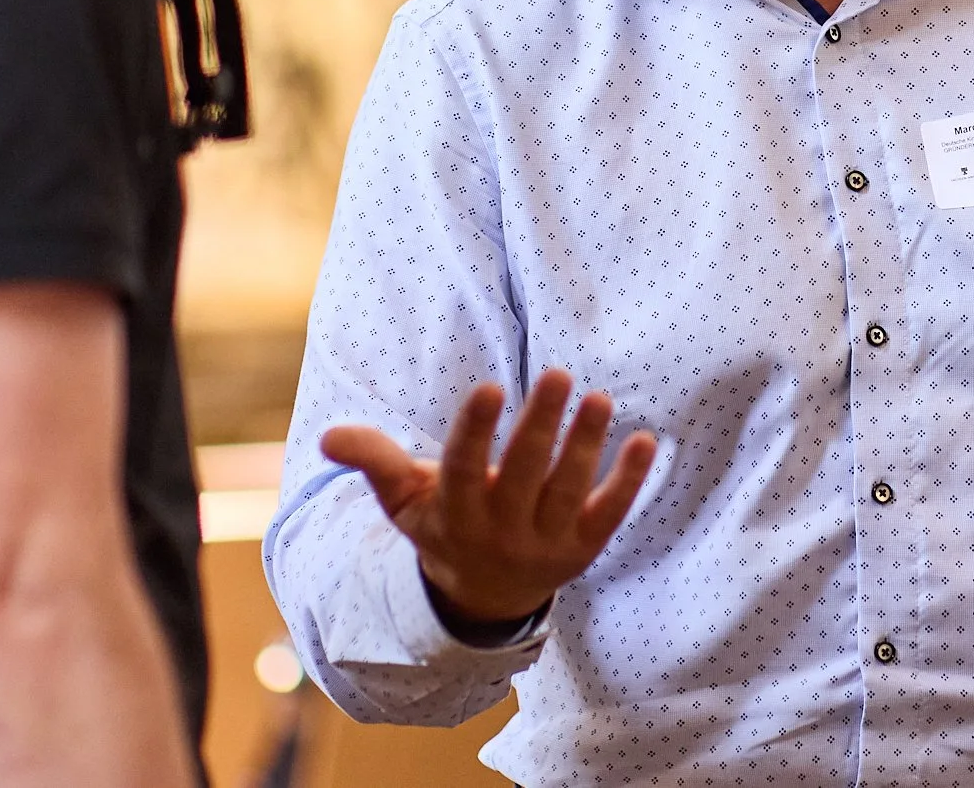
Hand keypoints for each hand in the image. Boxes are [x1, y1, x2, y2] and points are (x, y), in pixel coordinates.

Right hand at [321, 370, 658, 623]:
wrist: (484, 600)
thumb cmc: (442, 526)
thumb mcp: (403, 500)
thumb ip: (373, 461)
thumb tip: (328, 438)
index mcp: (455, 516)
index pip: (464, 471)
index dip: (475, 431)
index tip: (489, 387)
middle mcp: (501, 533)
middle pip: (524, 477)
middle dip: (541, 426)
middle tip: (558, 373)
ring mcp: (546, 544)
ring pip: (570, 492)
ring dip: (586, 446)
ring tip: (599, 398)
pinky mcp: (584, 548)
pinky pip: (610, 513)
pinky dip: (628, 480)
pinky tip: (645, 441)